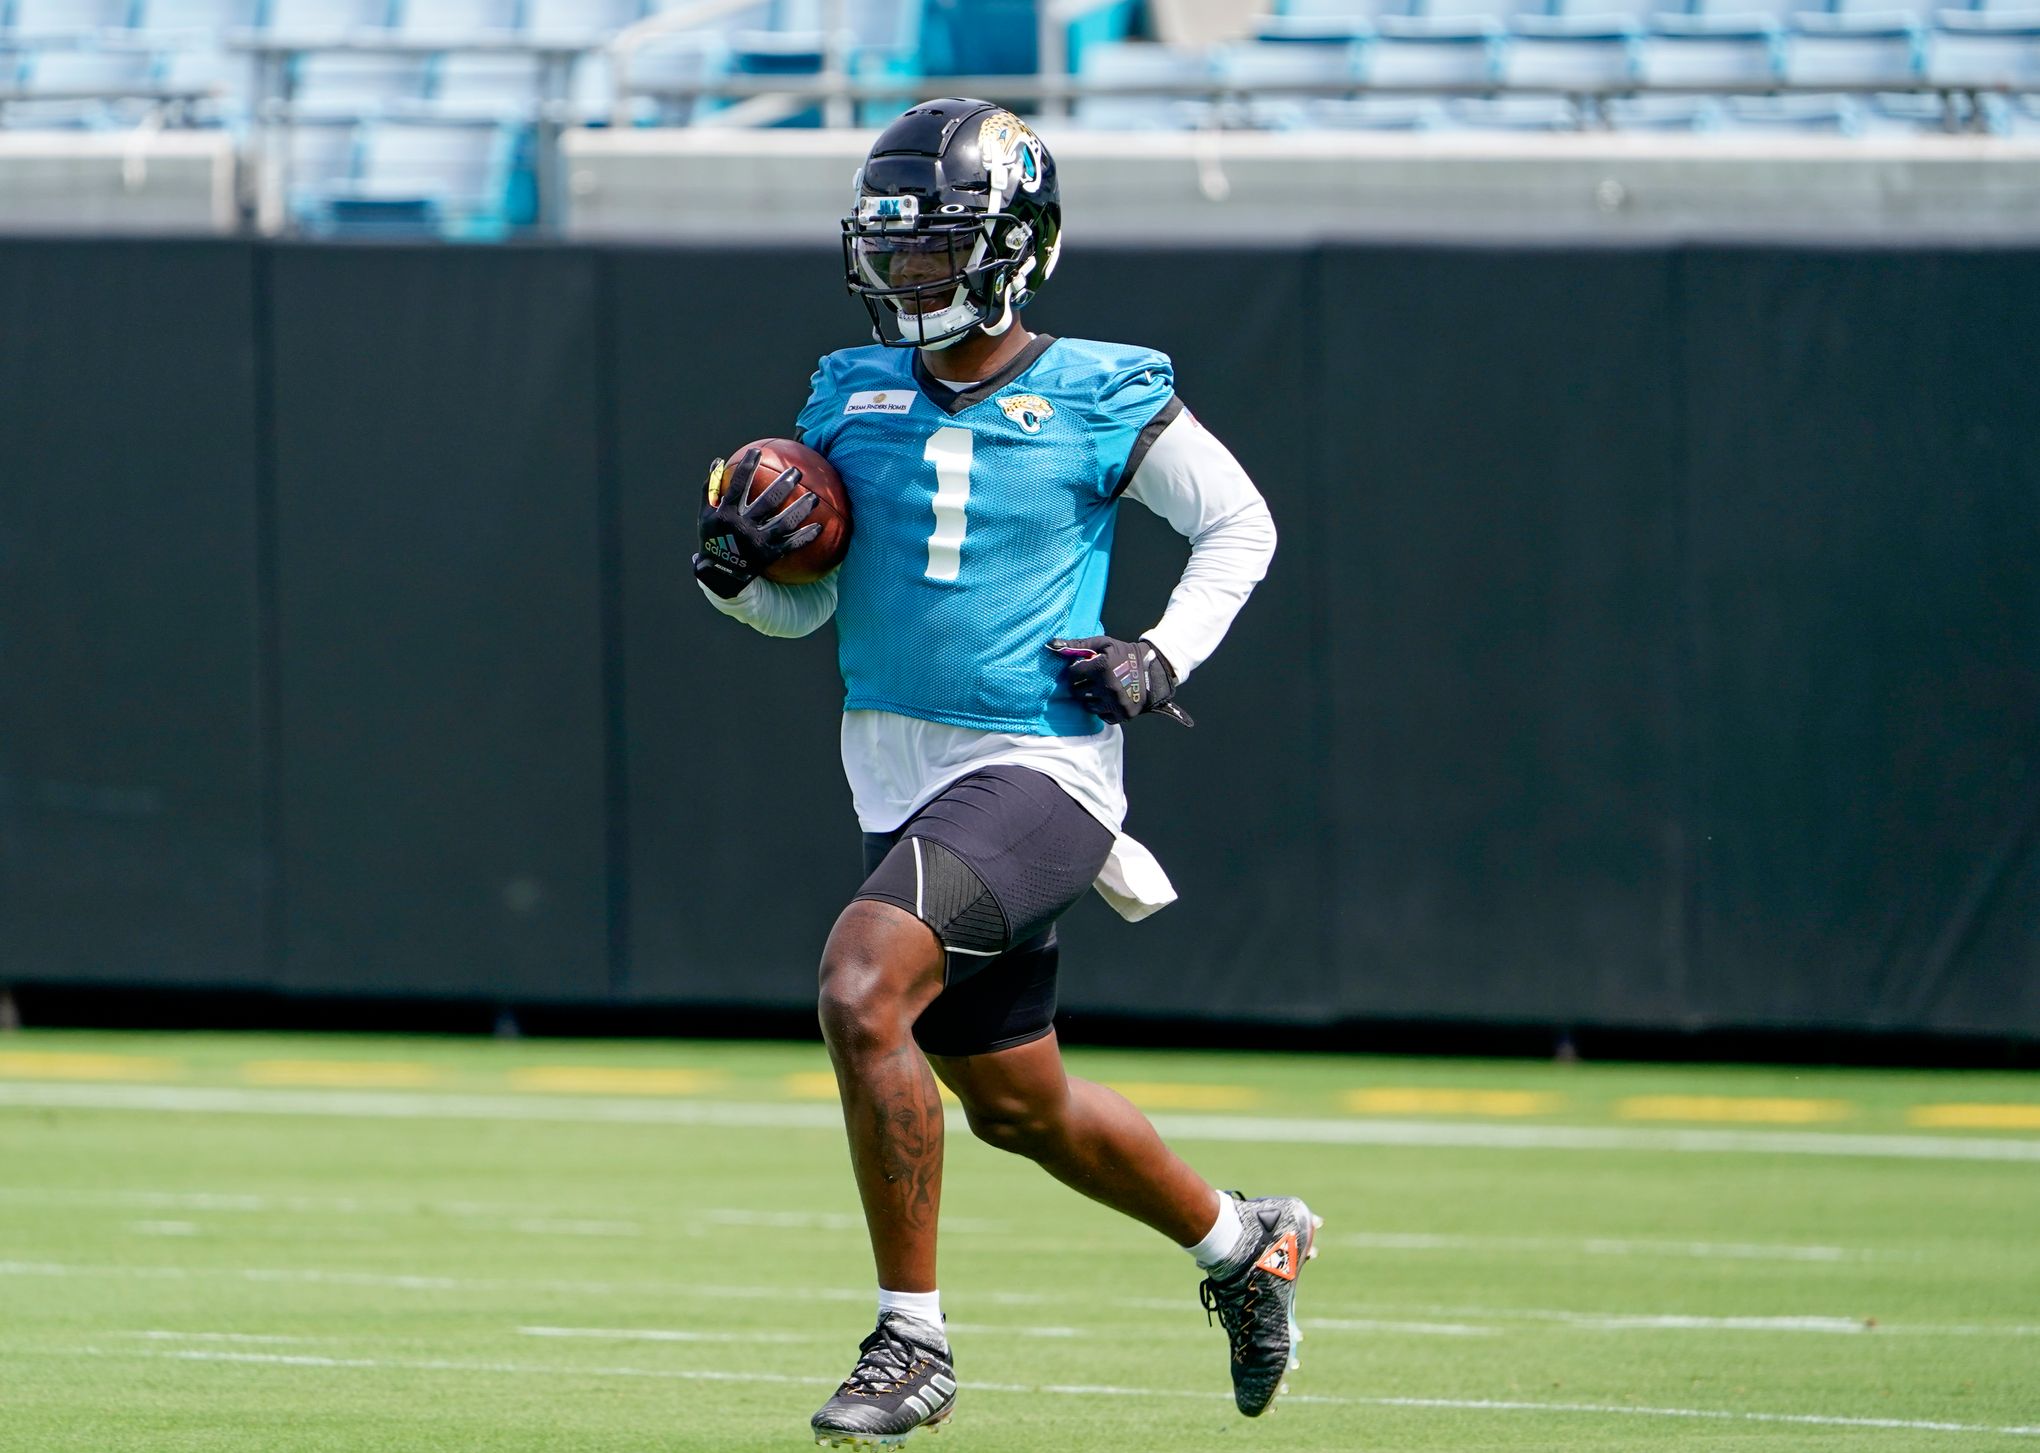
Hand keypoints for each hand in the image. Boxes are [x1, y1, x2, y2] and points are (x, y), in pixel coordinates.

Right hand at [692, 447, 822, 598]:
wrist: (719, 575)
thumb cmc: (713, 540)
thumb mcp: (705, 515)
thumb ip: (711, 488)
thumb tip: (718, 461)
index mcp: (727, 515)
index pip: (738, 486)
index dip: (747, 468)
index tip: (758, 451)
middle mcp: (743, 527)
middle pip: (768, 502)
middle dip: (784, 485)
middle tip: (797, 471)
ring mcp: (757, 542)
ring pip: (783, 523)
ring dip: (801, 509)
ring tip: (814, 497)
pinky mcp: (769, 555)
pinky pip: (791, 545)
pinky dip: (805, 537)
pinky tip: (819, 527)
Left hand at [1047, 635, 1192, 726]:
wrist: (1153, 670)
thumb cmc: (1124, 654)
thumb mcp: (1103, 644)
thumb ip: (1078, 644)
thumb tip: (1052, 644)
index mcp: (1101, 667)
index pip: (1072, 674)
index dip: (1076, 670)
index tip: (1083, 668)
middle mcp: (1107, 687)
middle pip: (1077, 692)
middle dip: (1080, 685)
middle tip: (1091, 679)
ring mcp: (1115, 702)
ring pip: (1087, 706)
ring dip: (1090, 698)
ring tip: (1100, 689)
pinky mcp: (1122, 714)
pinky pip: (1101, 716)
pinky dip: (1102, 709)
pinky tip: (1109, 699)